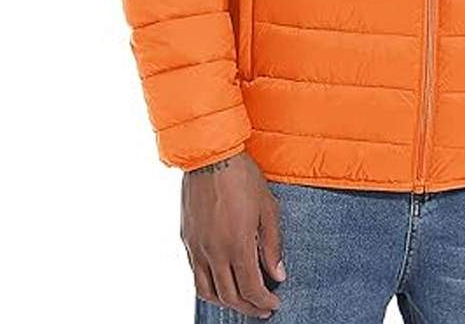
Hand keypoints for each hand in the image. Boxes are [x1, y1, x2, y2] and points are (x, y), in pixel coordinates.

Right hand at [181, 151, 285, 318]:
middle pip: (229, 295)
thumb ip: (272, 245)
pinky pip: (195, 274)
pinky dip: (209, 286)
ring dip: (226, 302)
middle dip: (248, 307)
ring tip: (242, 301)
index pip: (250, 288)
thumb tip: (278, 274)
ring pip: (207, 291)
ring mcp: (197, 247)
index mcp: (237, 244)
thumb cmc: (242, 177)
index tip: (274, 304)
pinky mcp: (186, 239)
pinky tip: (221, 280)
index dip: (263, 302)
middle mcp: (213, 251)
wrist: (211, 156)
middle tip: (263, 309)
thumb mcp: (267, 208)